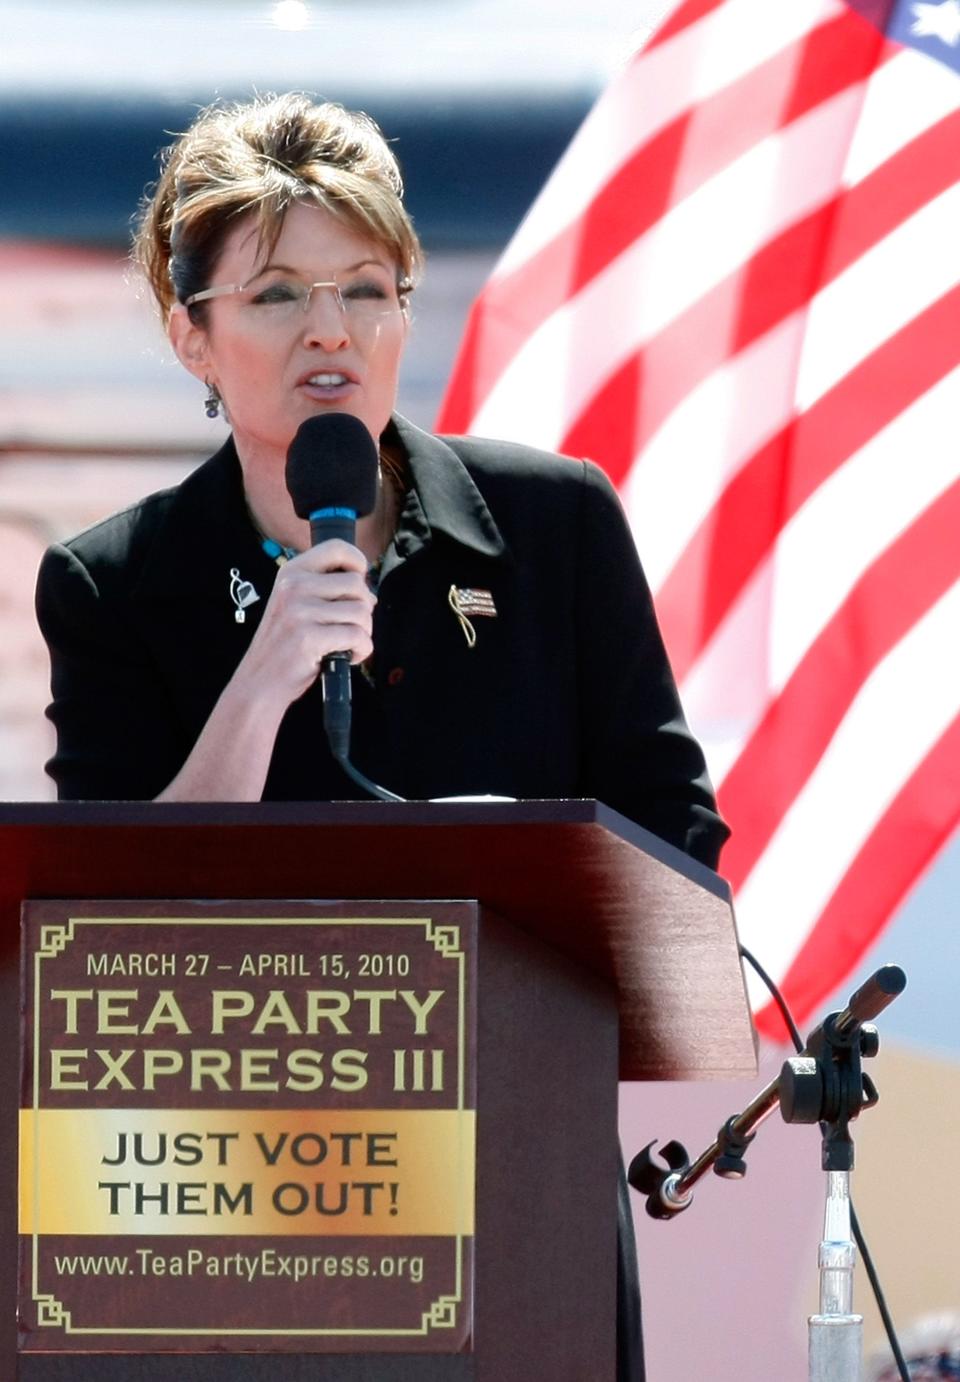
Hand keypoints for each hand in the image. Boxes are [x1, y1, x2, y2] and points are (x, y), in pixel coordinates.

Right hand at [235, 539, 375, 709]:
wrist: (259, 681)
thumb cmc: (283, 645)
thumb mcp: (294, 604)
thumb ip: (325, 590)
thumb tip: (368, 593)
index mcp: (291, 573)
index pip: (337, 548)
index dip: (358, 562)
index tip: (360, 582)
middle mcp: (294, 587)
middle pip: (356, 584)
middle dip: (364, 608)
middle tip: (352, 626)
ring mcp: (300, 612)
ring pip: (361, 612)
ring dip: (364, 631)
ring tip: (348, 643)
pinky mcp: (309, 638)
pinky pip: (357, 636)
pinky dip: (362, 649)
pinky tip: (349, 656)